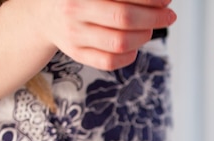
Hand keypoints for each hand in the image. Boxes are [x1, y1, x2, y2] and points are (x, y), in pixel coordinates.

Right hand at [41, 0, 176, 69]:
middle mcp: (74, 9)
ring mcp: (73, 34)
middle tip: (168, 16)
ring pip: (120, 42)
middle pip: (124, 18)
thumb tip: (160, 0)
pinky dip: (129, 56)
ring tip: (149, 30)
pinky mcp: (76, 53)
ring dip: (144, 37)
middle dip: (154, 18)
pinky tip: (135, 47)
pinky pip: (109, 62)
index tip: (166, 0)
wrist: (44, 15)